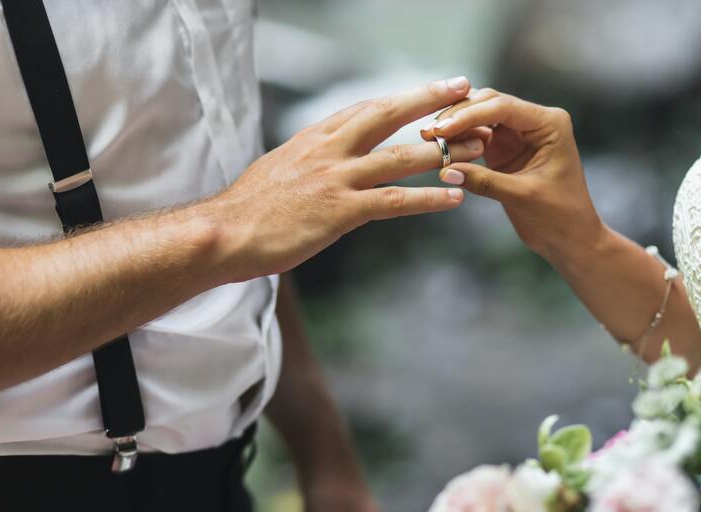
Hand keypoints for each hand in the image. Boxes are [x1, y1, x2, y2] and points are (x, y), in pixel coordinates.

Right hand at [206, 77, 484, 281]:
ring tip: (477, 147)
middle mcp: (329, 150)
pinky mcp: (341, 211)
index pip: (366, 108)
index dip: (403, 98)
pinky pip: (395, 201)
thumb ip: (305, 161)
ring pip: (400, 157)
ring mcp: (336, 178)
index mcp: (314, 138)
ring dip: (442, 151)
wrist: (224, 233)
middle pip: (389, 115)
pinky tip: (455, 198)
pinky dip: (428, 198)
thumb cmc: (247, 209)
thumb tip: (317, 162)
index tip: (430, 89)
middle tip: (465, 90)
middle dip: (431, 101)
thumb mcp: (277, 171)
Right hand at [420, 88, 602, 260]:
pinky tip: (440, 148)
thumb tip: (445, 170)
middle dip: (458, 115)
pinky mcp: (505, 149)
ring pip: (480, 116)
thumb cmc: (559, 217)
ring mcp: (518, 133)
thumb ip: (484, 181)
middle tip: (429, 132)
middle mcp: (534, 121)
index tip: (442, 130)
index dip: (469, 116)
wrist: (570, 238)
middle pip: (489, 103)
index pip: (503, 107)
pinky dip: (459, 141)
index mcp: (549, 123)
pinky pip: (476, 136)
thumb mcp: (521, 197)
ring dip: (455, 126)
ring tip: (428, 138)